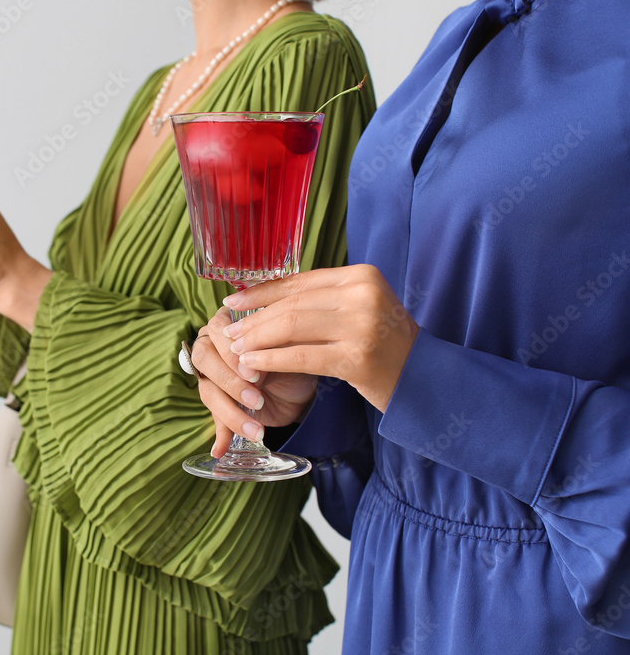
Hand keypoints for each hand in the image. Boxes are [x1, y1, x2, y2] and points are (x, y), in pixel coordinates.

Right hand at [191, 308, 318, 457]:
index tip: (255, 373)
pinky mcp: (219, 404)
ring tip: (255, 430)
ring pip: (208, 391)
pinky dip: (220, 436)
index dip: (232, 354)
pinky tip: (220, 450)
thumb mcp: (289, 346)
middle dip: (230, 382)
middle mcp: (213, 345)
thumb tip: (253, 367)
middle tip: (255, 398)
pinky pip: (214, 419)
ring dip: (231, 413)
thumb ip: (270, 348)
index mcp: (227, 323)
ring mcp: (212, 376)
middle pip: (204, 360)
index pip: (217, 333)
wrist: (305, 381)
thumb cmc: (296, 353)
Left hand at [222, 264, 418, 412]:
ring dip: (257, 340)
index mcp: (362, 275)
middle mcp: (363, 294)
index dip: (261, 292)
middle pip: (292, 304)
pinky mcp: (357, 358)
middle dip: (254, 319)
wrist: (423, 379)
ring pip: (291, 327)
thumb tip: (262, 298)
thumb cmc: (383, 345)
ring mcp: (362, 325)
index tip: (232, 301)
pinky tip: (253, 365)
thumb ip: (320, 301)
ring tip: (237, 350)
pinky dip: (271, 360)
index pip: (299, 281)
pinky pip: (301, 356)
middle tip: (230, 332)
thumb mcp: (357, 310)